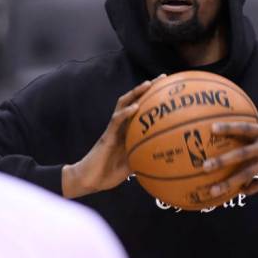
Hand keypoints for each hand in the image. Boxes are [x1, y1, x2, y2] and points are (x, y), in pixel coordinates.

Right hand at [62, 75, 164, 198]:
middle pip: (134, 100)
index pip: (142, 109)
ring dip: (135, 93)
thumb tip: (164, 159)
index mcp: (128, 131)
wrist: (89, 180)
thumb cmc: (108, 173)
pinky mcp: (107, 135)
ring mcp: (113, 129)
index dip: (154, 98)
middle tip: (163, 78)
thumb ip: (145, 158)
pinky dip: (126, 113)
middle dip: (147, 88)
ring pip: (123, 105)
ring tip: (148, 84)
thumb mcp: (133, 166)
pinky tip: (135, 107)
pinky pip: (116, 121)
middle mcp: (121, 126)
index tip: (169, 88)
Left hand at [203, 123, 257, 196]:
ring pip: (249, 174)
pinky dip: (251, 189)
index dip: (229, 128)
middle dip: (222, 160)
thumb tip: (241, 132)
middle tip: (204, 166)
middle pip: (242, 154)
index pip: (245, 128)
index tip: (212, 129)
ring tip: (214, 189)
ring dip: (230, 183)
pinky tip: (241, 193)